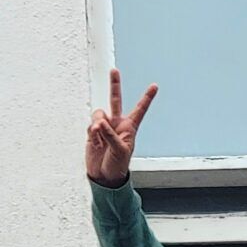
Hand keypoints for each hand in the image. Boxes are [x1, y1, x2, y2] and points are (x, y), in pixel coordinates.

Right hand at [86, 68, 157, 186]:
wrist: (103, 176)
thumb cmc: (117, 165)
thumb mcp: (119, 151)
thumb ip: (110, 135)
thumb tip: (99, 122)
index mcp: (130, 128)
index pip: (139, 110)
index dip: (146, 98)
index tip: (155, 86)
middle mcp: (117, 124)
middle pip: (115, 100)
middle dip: (114, 85)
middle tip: (114, 70)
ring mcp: (104, 127)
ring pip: (99, 114)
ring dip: (98, 123)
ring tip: (100, 137)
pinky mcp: (93, 132)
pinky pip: (90, 125)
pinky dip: (92, 132)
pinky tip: (95, 142)